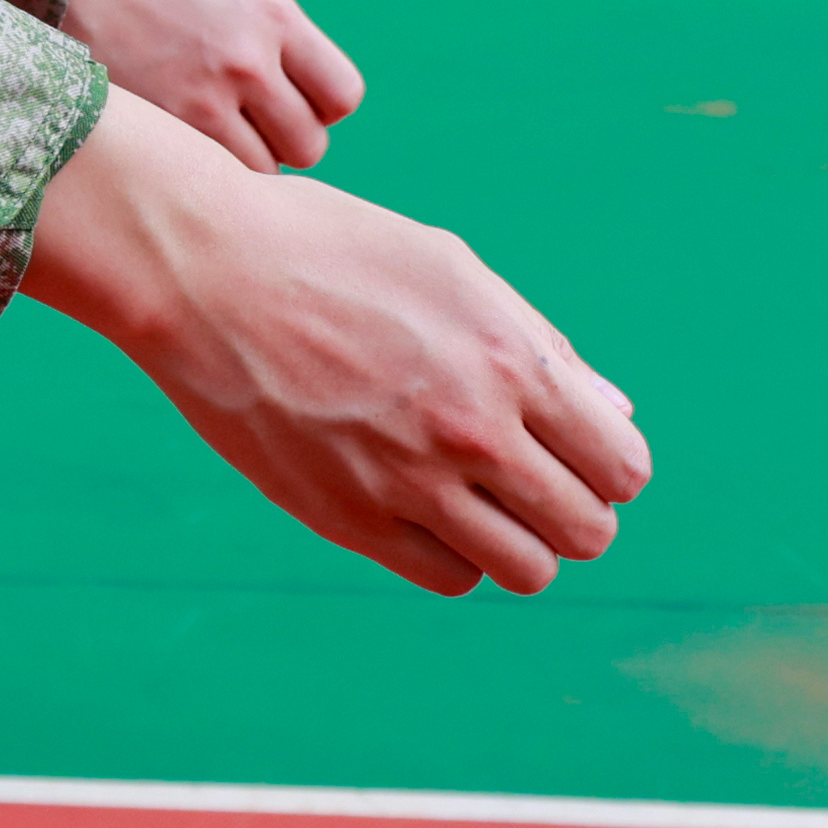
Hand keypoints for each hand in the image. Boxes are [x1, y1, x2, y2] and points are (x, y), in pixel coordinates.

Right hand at [25, 95, 646, 597]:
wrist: (206, 271)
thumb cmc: (330, 250)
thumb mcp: (451, 268)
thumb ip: (540, 344)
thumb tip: (616, 411)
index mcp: (510, 360)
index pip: (620, 467)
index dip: (608, 463)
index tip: (574, 448)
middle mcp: (472, 432)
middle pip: (587, 532)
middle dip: (574, 509)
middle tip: (531, 477)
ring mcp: (410, 483)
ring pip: (526, 571)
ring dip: (519, 541)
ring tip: (480, 496)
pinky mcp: (352, 519)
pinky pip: (449, 577)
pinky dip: (453, 553)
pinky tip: (424, 503)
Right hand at [62, 0, 362, 169]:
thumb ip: (271, 23)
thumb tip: (301, 76)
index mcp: (272, 14)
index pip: (341, 94)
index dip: (322, 105)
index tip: (293, 98)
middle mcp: (248, 60)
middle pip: (309, 143)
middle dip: (285, 139)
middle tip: (250, 123)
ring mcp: (203, 99)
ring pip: (263, 172)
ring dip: (244, 160)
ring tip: (211, 133)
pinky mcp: (162, 127)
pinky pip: (211, 176)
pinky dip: (204, 171)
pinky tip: (181, 144)